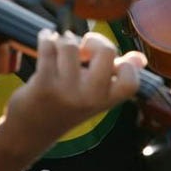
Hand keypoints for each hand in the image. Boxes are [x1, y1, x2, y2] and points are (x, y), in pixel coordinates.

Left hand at [5, 30, 145, 146]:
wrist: (29, 133)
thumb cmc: (67, 107)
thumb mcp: (95, 96)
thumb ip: (117, 75)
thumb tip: (141, 59)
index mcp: (106, 99)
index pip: (130, 80)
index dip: (126, 64)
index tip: (113, 59)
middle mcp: (90, 97)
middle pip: (106, 50)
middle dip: (93, 40)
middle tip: (83, 47)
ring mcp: (66, 91)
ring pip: (71, 44)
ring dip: (64, 39)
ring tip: (60, 47)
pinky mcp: (43, 84)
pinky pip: (49, 47)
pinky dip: (46, 38)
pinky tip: (45, 40)